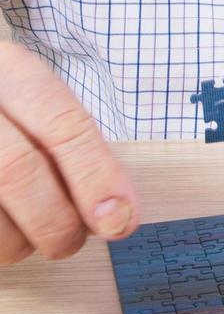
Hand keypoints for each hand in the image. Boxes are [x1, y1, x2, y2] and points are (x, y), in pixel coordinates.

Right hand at [0, 43, 137, 263]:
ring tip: (28, 240)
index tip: (120, 221)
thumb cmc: (3, 114)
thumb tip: (113, 211)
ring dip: (16, 241)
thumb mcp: (30, 102)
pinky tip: (2, 236)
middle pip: (17, 170)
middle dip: (55, 221)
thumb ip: (68, 145)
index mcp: (10, 71)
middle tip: (69, 242)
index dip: (96, 178)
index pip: (63, 125)